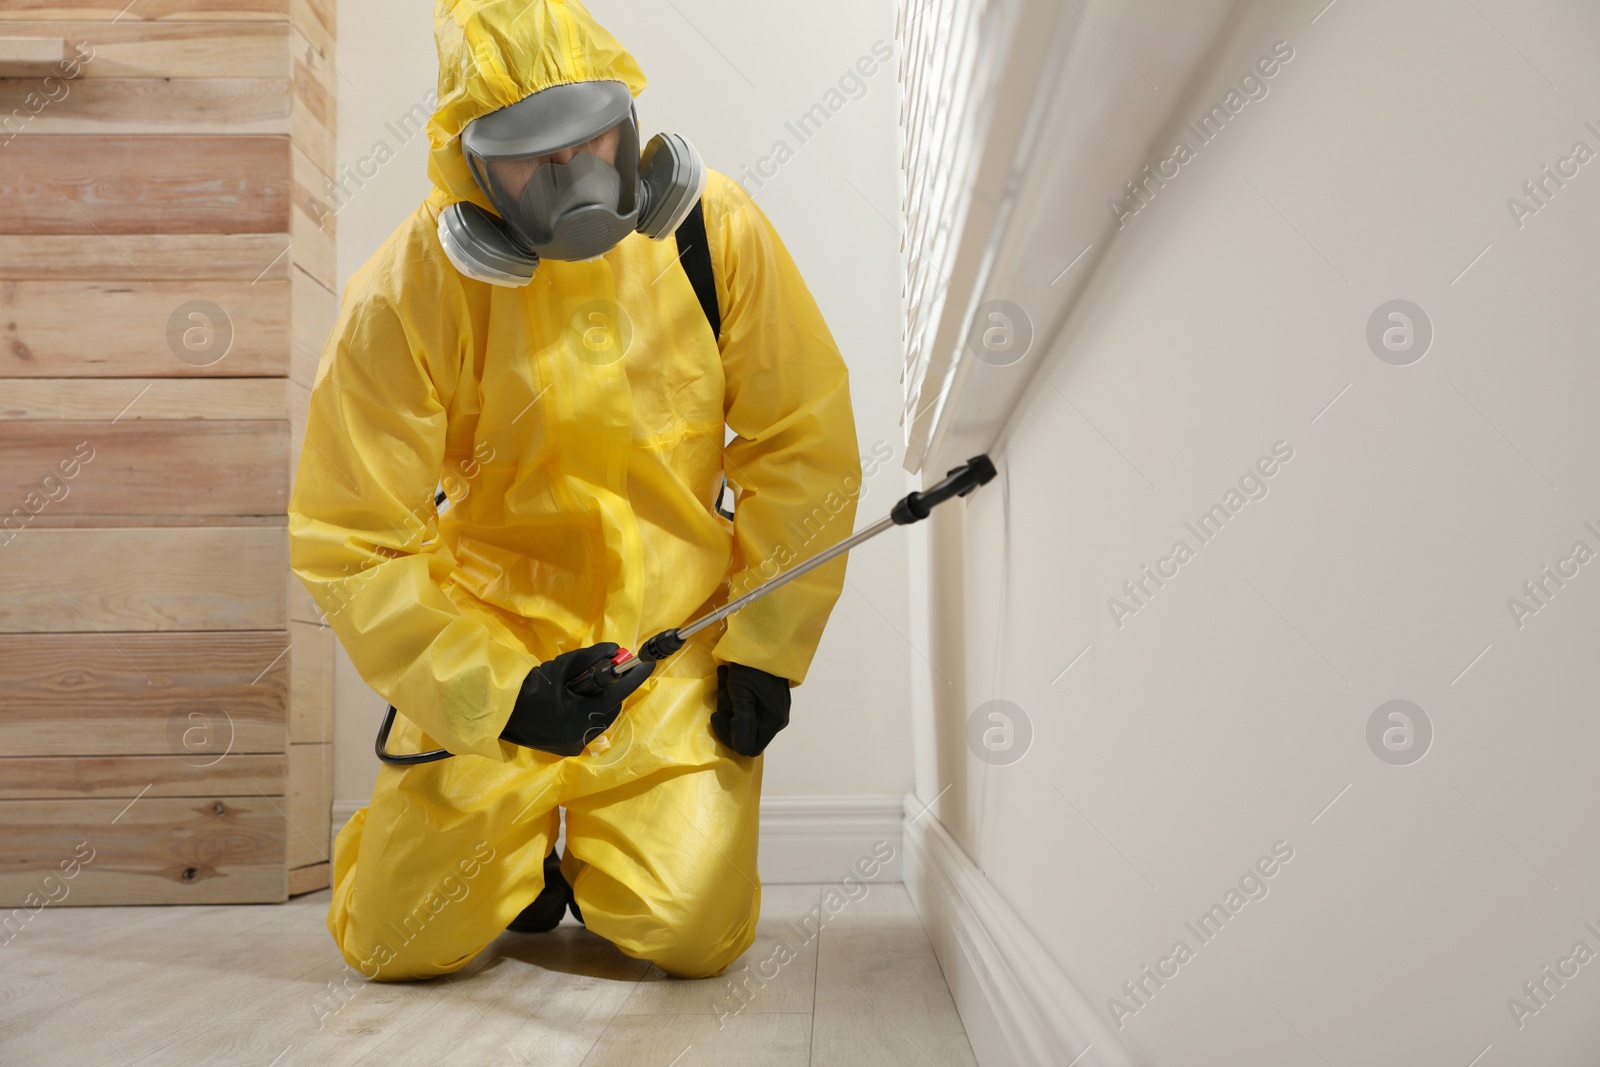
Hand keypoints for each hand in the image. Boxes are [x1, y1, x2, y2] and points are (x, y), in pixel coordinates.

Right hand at [500, 643, 655, 756]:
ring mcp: (573, 746)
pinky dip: (587, 713)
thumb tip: (613, 650)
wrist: (498, 713)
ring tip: (580, 689)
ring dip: (599, 702)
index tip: (647, 663)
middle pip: (609, 709)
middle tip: (601, 674)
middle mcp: (579, 737)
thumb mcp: (559, 668)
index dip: (632, 677)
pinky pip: (588, 728)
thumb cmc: (526, 688)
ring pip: (600, 720)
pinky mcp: (566, 749)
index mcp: (577, 718)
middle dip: (609, 690)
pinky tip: (574, 703)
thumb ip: (589, 658)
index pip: (615, 695)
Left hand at [711, 663, 790, 756]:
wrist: (763, 642)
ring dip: (730, 703)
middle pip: (744, 732)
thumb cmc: (751, 668)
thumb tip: (741, 749)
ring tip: (726, 683)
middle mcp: (775, 720)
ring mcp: (773, 710)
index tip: (718, 715)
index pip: (747, 748)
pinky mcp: (768, 700)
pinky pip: (748, 707)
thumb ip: (742, 722)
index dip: (729, 736)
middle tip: (723, 695)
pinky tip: (730, 679)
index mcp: (772, 722)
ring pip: (744, 718)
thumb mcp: (741, 694)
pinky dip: (735, 697)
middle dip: (728, 716)